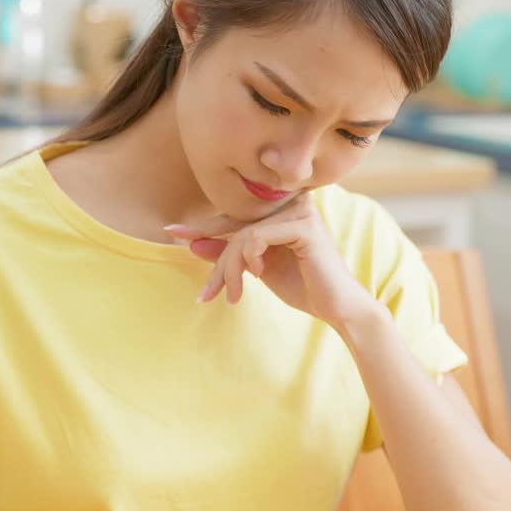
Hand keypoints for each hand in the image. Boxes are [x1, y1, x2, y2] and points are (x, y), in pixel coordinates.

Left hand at [166, 193, 379, 329]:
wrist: (338, 308)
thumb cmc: (303, 286)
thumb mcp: (258, 269)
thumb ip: (229, 253)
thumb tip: (191, 243)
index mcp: (280, 209)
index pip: (234, 217)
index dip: (203, 227)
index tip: (172, 233)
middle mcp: (290, 202)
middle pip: (235, 227)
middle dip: (216, 261)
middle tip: (205, 293)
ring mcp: (298, 210)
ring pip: (242, 235)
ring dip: (231, 269)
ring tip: (234, 294)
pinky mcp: (303, 225)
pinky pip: (256, 238)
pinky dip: (249, 260)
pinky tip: (259, 275)